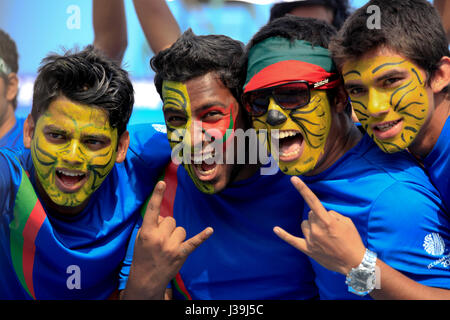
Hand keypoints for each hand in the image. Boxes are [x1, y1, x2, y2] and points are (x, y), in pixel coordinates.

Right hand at [123, 181, 212, 299]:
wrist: (147, 279)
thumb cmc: (143, 255)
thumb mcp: (141, 238)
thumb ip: (151, 224)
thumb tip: (164, 216)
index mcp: (147, 232)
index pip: (152, 210)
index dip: (157, 195)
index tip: (162, 182)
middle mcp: (159, 238)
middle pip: (170, 220)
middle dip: (167, 227)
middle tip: (160, 240)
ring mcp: (171, 246)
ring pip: (181, 229)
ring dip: (176, 236)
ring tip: (168, 247)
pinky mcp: (181, 253)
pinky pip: (194, 242)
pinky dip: (202, 236)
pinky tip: (210, 230)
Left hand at [273, 176, 365, 274]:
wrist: (353, 263)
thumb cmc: (352, 240)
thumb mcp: (347, 222)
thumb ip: (332, 214)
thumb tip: (322, 214)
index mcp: (327, 221)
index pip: (312, 201)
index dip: (302, 189)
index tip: (293, 179)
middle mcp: (316, 230)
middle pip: (310, 214)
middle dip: (318, 216)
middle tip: (329, 227)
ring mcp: (311, 240)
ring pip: (305, 224)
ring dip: (311, 226)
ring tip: (323, 236)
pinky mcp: (307, 249)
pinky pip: (292, 240)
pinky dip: (284, 235)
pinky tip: (276, 229)